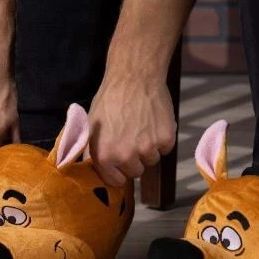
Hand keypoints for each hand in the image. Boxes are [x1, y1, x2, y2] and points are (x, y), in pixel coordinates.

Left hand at [88, 72, 176, 186]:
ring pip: (152, 161)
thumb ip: (93, 152)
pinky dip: (162, 138)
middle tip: (132, 137)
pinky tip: (154, 122)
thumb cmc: (110, 100)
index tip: (121, 161)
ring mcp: (147, 149)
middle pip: (137, 172)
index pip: (117, 181)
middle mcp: (125, 157)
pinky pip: (166, 149)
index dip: (120, 171)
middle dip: (136, 159)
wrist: (134, 77)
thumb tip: (94, 171)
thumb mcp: (92, 128)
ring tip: (142, 126)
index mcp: (104, 156)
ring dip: (150, 148)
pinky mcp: (165, 139)